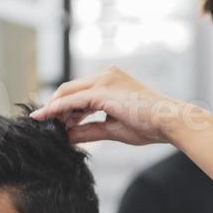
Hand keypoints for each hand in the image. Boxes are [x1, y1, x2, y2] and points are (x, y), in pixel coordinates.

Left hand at [30, 66, 194, 145]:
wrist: (169, 122)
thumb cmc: (149, 126)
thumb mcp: (112, 129)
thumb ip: (89, 130)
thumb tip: (68, 137)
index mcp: (112, 81)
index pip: (80, 91)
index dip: (64, 107)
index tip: (53, 122)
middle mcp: (106, 75)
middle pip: (70, 89)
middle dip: (54, 107)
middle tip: (43, 125)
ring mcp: (105, 80)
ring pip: (68, 93)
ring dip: (54, 109)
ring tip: (45, 126)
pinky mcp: (103, 91)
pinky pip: (72, 101)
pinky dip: (57, 110)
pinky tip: (45, 119)